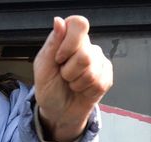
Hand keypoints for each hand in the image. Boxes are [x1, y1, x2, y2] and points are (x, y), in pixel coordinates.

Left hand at [33, 15, 112, 141]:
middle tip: (64, 76)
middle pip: (85, 55)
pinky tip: (82, 90)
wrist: (59, 112)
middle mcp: (86, 45)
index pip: (78, 24)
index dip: (70, 43)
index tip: (59, 59)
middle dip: (70, 72)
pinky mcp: (106, 75)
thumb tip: (59, 21)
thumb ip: (52, 44)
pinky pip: (100, 83)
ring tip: (72, 84)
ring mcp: (98, 60)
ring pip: (92, 72)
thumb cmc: (50, 89)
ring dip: (77, 83)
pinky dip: (86, 91)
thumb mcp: (43, 68)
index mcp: (68, 38)